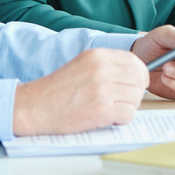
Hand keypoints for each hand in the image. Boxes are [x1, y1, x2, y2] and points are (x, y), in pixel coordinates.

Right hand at [12, 48, 147, 135]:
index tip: (135, 84)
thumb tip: (135, 74)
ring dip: (128, 106)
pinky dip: (122, 119)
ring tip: (113, 110)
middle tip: (123, 101)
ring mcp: (102, 89)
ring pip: (136, 97)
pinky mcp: (101, 109)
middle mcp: (102, 69)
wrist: (34, 107)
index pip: (135, 61)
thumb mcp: (83, 64)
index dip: (139, 75)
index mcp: (98, 55)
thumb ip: (107, 65)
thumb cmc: (57, 89)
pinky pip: (129, 113)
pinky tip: (109, 118)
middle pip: (139, 79)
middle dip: (135, 93)